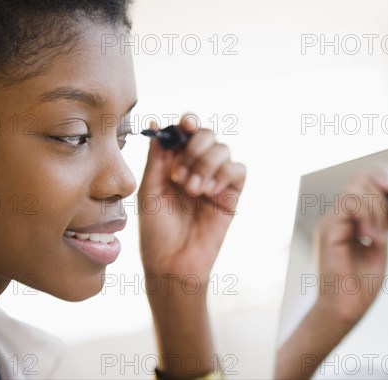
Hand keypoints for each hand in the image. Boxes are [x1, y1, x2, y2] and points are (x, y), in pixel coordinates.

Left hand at [137, 114, 245, 378]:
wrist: (173, 264)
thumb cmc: (156, 232)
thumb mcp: (149, 191)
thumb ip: (156, 158)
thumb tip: (156, 125)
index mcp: (174, 164)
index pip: (186, 132)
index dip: (188, 122)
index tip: (186, 124)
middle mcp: (196, 167)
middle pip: (208, 135)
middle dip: (194, 149)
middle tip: (179, 176)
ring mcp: (215, 180)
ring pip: (223, 149)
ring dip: (205, 164)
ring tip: (191, 190)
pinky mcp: (231, 195)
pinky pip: (238, 169)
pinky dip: (223, 174)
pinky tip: (208, 192)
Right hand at [314, 173, 387, 324]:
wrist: (346, 308)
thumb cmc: (359, 285)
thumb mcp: (378, 247)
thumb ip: (382, 224)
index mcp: (348, 221)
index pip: (360, 185)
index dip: (378, 181)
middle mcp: (337, 218)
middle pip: (356, 181)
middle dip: (379, 194)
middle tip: (387, 223)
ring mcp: (331, 223)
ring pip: (353, 191)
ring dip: (375, 209)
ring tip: (378, 236)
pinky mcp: (329, 231)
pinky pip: (347, 206)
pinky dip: (366, 217)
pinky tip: (370, 237)